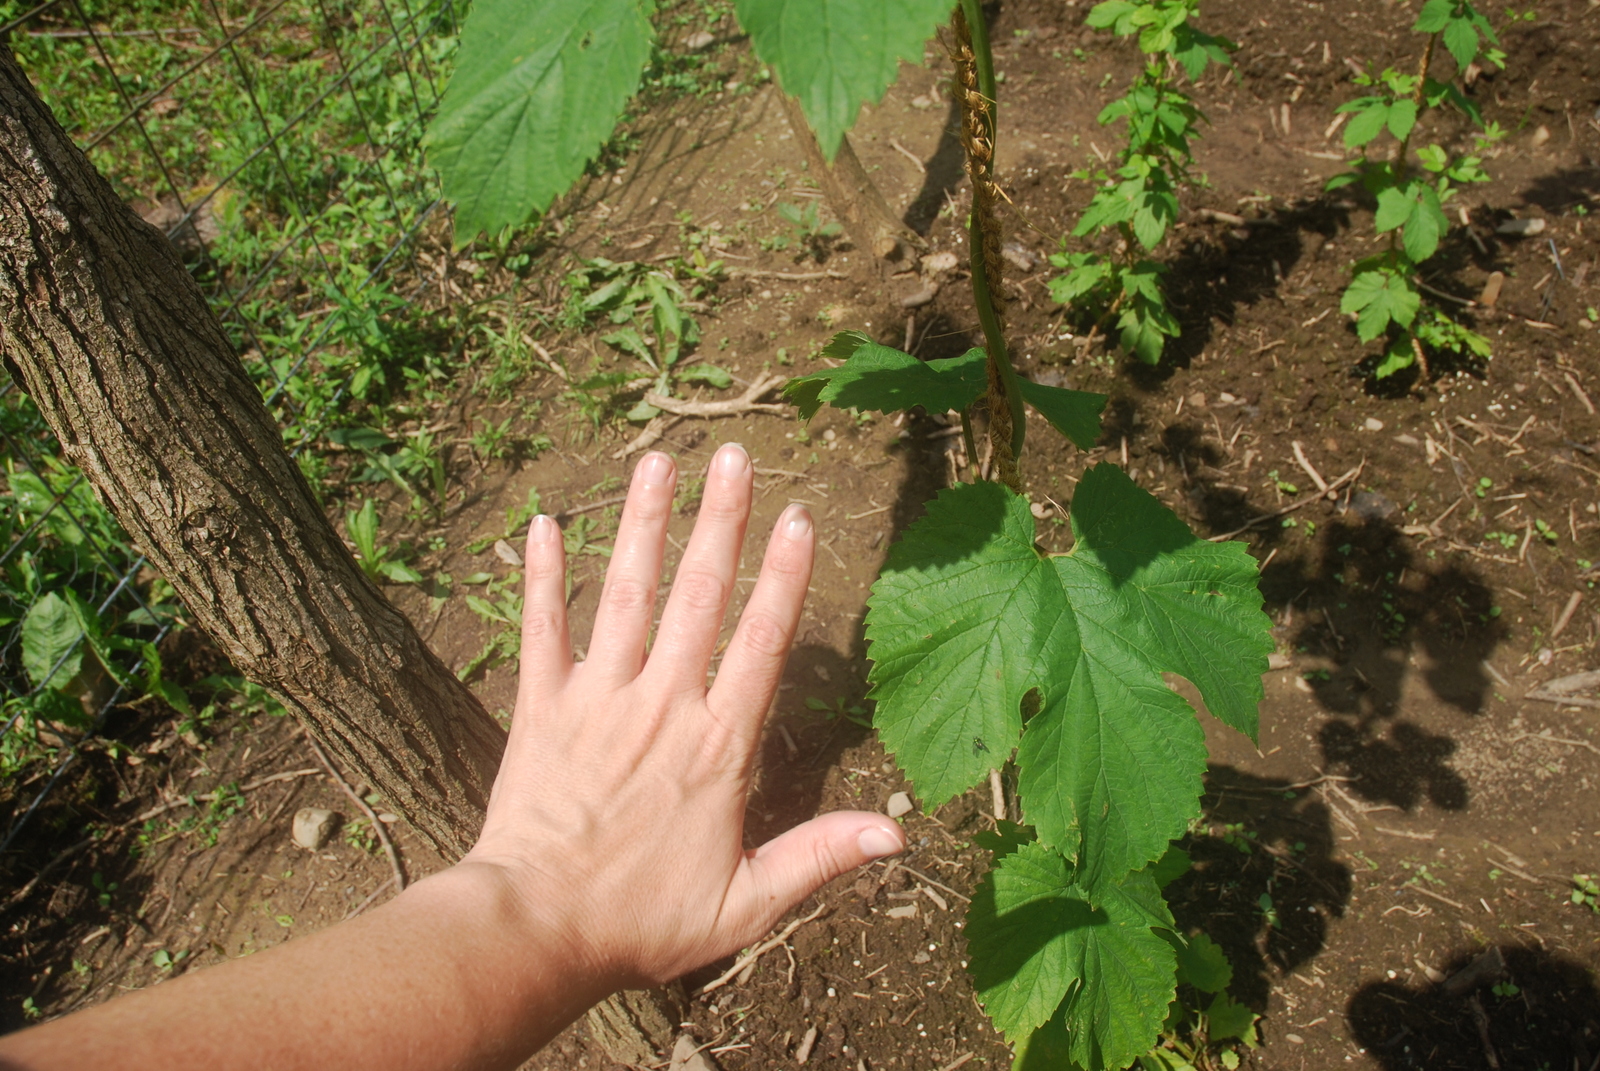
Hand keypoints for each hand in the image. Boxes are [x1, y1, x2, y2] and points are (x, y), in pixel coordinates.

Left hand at [465, 443, 904, 987]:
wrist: (536, 931)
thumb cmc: (643, 925)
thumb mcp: (748, 905)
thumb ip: (820, 857)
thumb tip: (901, 834)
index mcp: (719, 744)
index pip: (762, 641)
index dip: (785, 575)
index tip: (800, 514)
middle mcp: (663, 704)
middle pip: (699, 595)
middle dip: (720, 520)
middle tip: (734, 454)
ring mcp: (599, 699)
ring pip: (626, 594)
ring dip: (642, 524)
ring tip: (657, 460)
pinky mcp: (541, 709)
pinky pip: (541, 631)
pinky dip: (540, 578)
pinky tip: (543, 524)